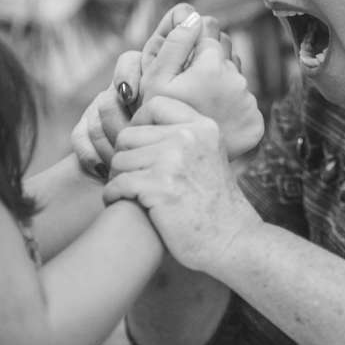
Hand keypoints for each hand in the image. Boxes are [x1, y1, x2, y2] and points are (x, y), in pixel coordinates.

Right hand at [71, 8, 262, 175]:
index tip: (180, 64)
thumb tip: (192, 15)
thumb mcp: (154, 81)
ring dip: (220, 84)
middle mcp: (237, 80)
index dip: (191, 44)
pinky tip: (210, 121)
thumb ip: (174, 43)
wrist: (179, 171)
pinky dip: (229, 108)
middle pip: (226, 51)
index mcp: (212, 65)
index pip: (208, 29)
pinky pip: (244, 102)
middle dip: (208, 59)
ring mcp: (249, 102)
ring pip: (235, 76)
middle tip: (188, 84)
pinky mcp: (256, 123)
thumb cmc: (157, 122)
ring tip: (198, 105)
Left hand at [105, 97, 263, 273]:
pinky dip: (113, 195)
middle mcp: (189, 137)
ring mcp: (174, 161)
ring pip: (120, 159)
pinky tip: (121, 203)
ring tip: (128, 193)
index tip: (139, 146)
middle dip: (124, 157)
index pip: (156, 104)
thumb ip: (184, 138)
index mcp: (203, 126)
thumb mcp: (210, 156)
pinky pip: (118, 183)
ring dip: (117, 178)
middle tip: (129, 176)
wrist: (231, 240)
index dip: (138, 122)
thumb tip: (140, 126)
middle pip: (129, 134)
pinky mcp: (160, 188)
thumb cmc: (214, 203)